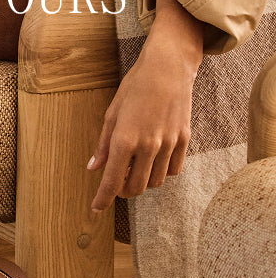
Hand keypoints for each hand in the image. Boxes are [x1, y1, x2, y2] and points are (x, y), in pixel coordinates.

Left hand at [87, 0, 202, 213]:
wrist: (167, 68)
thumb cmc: (134, 87)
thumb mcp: (111, 113)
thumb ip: (103, 144)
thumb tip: (93, 168)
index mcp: (124, 139)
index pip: (112, 181)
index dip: (102, 199)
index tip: (96, 209)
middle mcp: (148, 146)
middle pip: (136, 187)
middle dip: (123, 191)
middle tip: (116, 182)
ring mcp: (169, 144)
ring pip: (156, 182)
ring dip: (143, 181)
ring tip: (134, 167)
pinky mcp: (185, 141)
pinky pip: (173, 170)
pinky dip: (162, 172)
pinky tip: (153, 161)